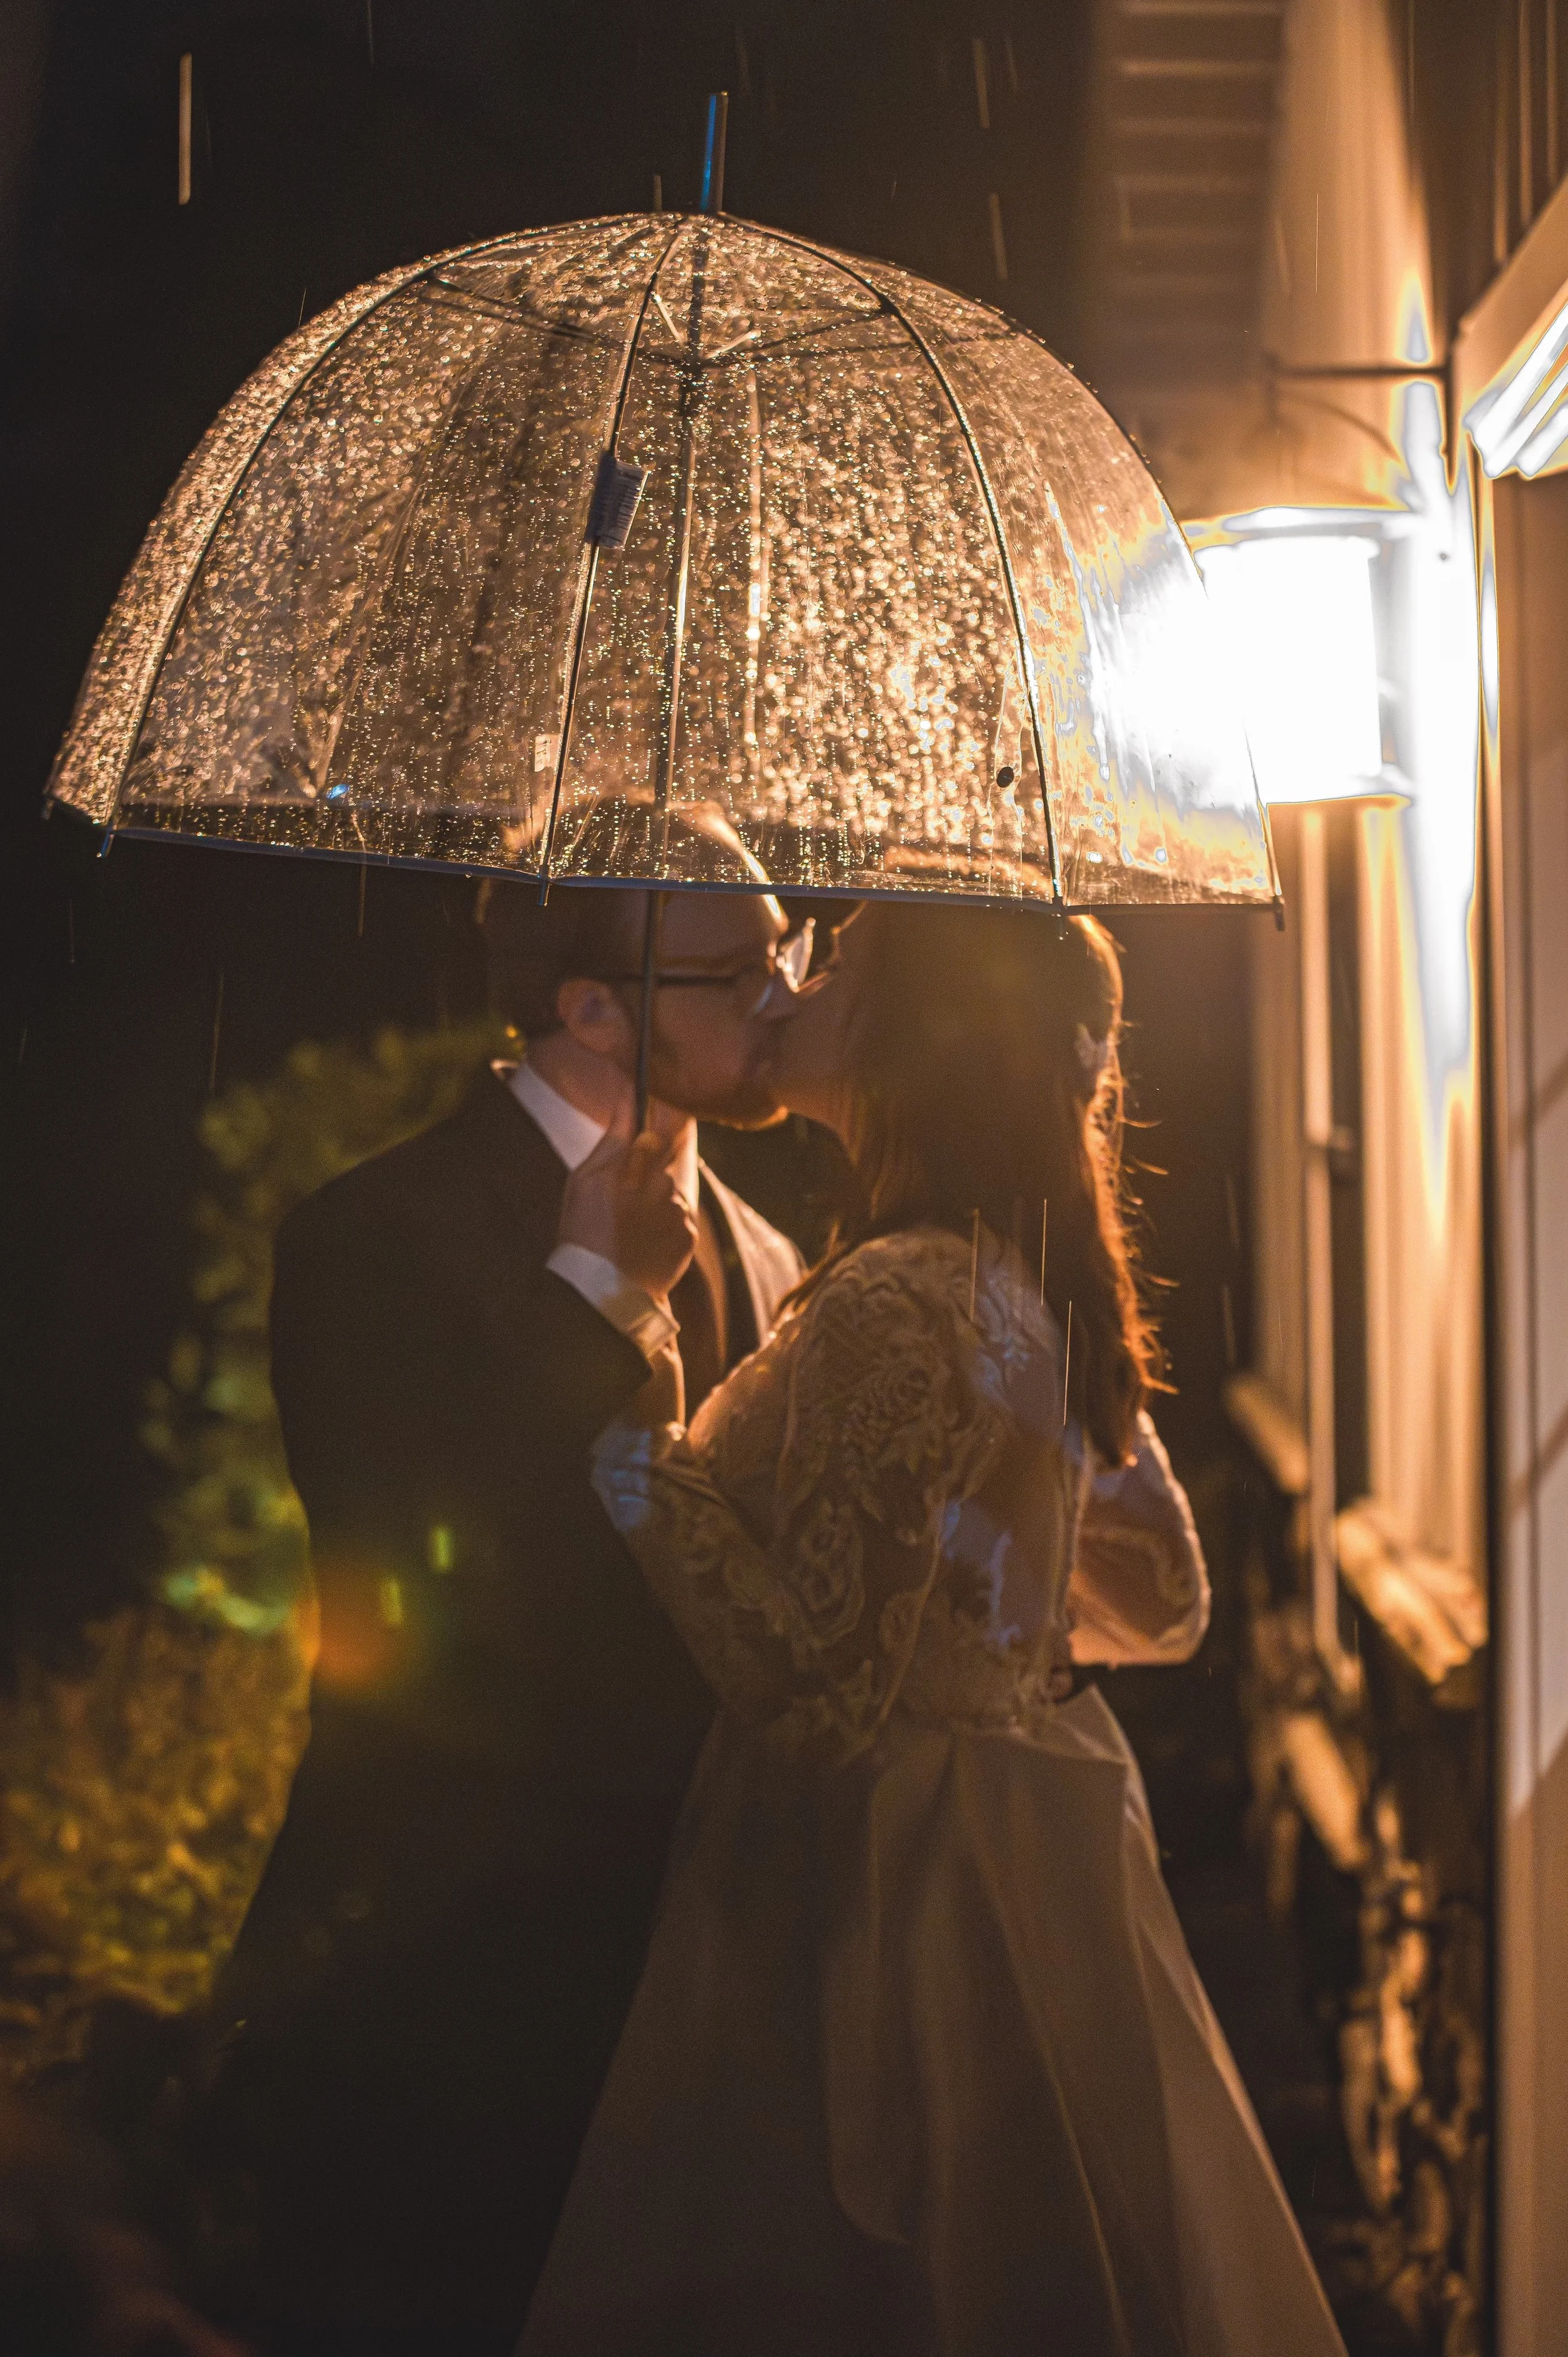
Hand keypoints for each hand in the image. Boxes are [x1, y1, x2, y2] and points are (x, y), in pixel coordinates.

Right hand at [557, 1091, 697, 1301]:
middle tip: (624, 1197)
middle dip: (651, 1169)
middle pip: (666, 1161)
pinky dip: (666, 1224)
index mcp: (634, 1166)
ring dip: (658, 1200)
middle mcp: (662, 1184)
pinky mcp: (689, 1235)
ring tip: (630, 1226)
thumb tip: (628, 1103)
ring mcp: (679, 1211)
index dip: (665, 1116)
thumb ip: (611, 1141)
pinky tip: (644, 1239)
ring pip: (672, 1191)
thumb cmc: (584, 1232)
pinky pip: (681, 1217)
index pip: (665, 1125)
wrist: (602, 1291)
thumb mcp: (583, 1181)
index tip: (660, 1111)